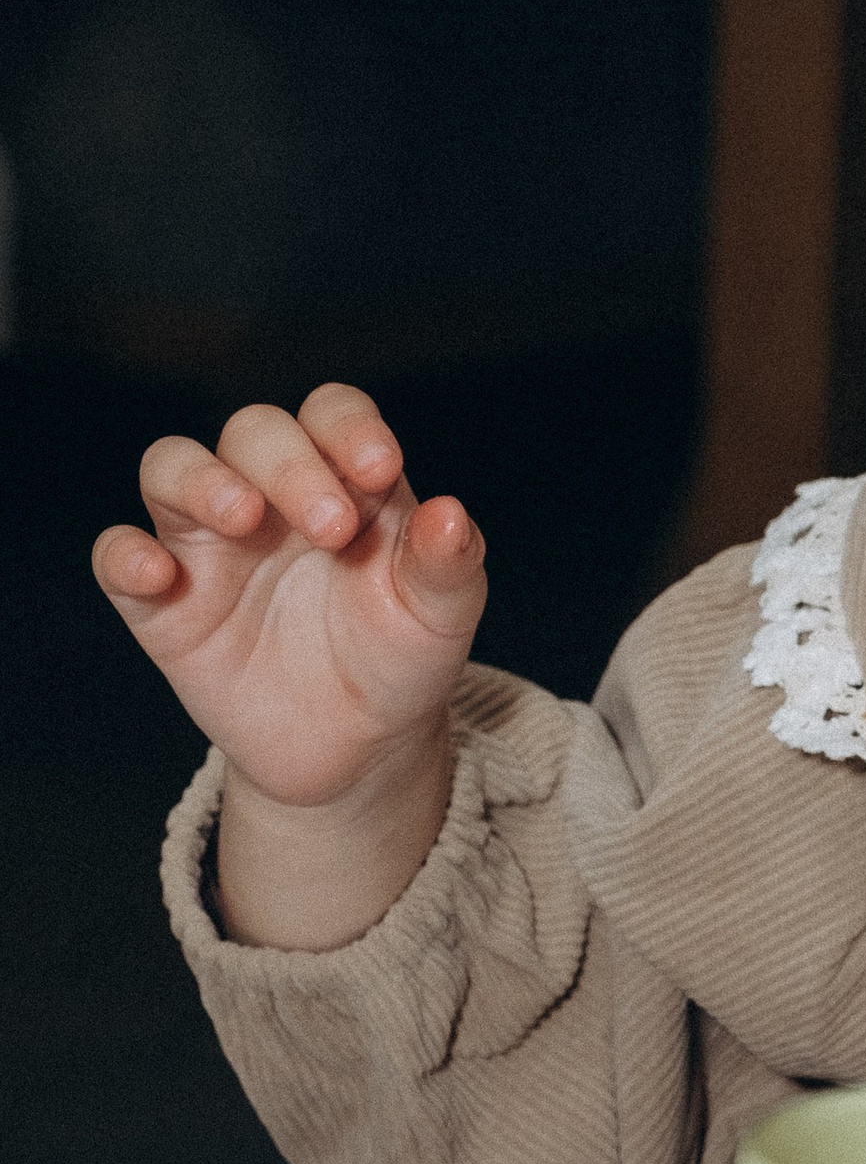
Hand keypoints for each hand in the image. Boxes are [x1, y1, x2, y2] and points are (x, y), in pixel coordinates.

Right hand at [93, 386, 485, 945]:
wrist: (357, 749)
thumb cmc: (400, 659)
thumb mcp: (440, 617)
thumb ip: (449, 564)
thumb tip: (450, 515)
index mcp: (343, 481)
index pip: (332, 414)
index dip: (349, 426)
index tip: (380, 468)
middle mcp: (269, 495)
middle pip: (253, 432)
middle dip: (289, 463)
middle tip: (332, 528)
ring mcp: (209, 543)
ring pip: (171, 468)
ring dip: (199, 479)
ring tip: (242, 518)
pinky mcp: (163, 601)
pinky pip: (118, 557)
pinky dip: (125, 555)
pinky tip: (160, 575)